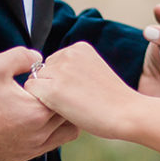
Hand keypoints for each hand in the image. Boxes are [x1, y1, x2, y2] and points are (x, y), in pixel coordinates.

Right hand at [0, 46, 76, 160]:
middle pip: (70, 118)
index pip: (67, 98)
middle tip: (46, 89)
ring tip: (40, 105)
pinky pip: (46, 146)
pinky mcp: (19, 157)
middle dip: (63, 102)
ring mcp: (29, 150)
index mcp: (36, 113)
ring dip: (57, 120)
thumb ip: (23, 56)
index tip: (44, 77)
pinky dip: (45, 133)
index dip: (59, 84)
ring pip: (63, 136)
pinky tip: (27, 118)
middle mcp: (37, 137)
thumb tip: (40, 58)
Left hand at [25, 42, 142, 140]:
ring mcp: (60, 70)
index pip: (53, 62)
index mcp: (79, 47)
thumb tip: (46, 77)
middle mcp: (68, 53)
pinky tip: (59, 110)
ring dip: (44, 95)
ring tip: (69, 106)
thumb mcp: (93, 72)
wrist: (127, 113)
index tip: (78, 92)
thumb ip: (73, 69)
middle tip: (73, 101)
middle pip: (42, 70)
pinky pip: (31, 92)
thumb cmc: (112, 100)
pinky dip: (39, 103)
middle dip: (50, 85)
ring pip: (35, 81)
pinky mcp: (53, 89)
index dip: (60, 81)